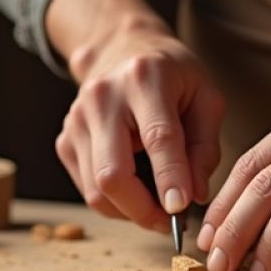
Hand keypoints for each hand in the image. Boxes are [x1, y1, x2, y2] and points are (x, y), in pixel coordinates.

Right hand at [47, 0, 224, 230]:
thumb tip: (196, 195)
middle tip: (171, 221)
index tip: (181, 210)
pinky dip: (115, 202)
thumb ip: (205, 146)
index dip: (170, 178)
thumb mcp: (205, 97)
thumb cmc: (172, 76)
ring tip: (157, 204)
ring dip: (131, 211)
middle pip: (113, 174)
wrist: (122, 49)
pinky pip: (88, 190)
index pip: (157, 138)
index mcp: (144, 79)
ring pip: (96, 191)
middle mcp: (102, 98)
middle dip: (143, 210)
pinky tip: (136, 187)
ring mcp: (76, 120)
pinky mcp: (64, 140)